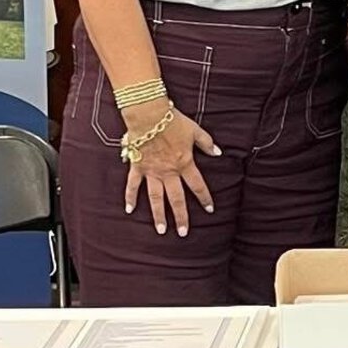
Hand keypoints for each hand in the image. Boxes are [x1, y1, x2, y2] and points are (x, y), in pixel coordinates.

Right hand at [121, 105, 219, 235]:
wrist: (149, 115)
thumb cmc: (173, 121)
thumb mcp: (195, 130)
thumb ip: (207, 143)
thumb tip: (218, 153)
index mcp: (184, 164)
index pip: (197, 186)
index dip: (205, 198)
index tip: (210, 209)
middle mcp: (169, 172)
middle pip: (177, 199)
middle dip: (181, 216)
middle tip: (183, 232)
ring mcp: (152, 172)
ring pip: (156, 198)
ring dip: (159, 215)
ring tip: (161, 230)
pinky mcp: (138, 167)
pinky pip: (133, 185)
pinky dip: (130, 197)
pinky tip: (129, 210)